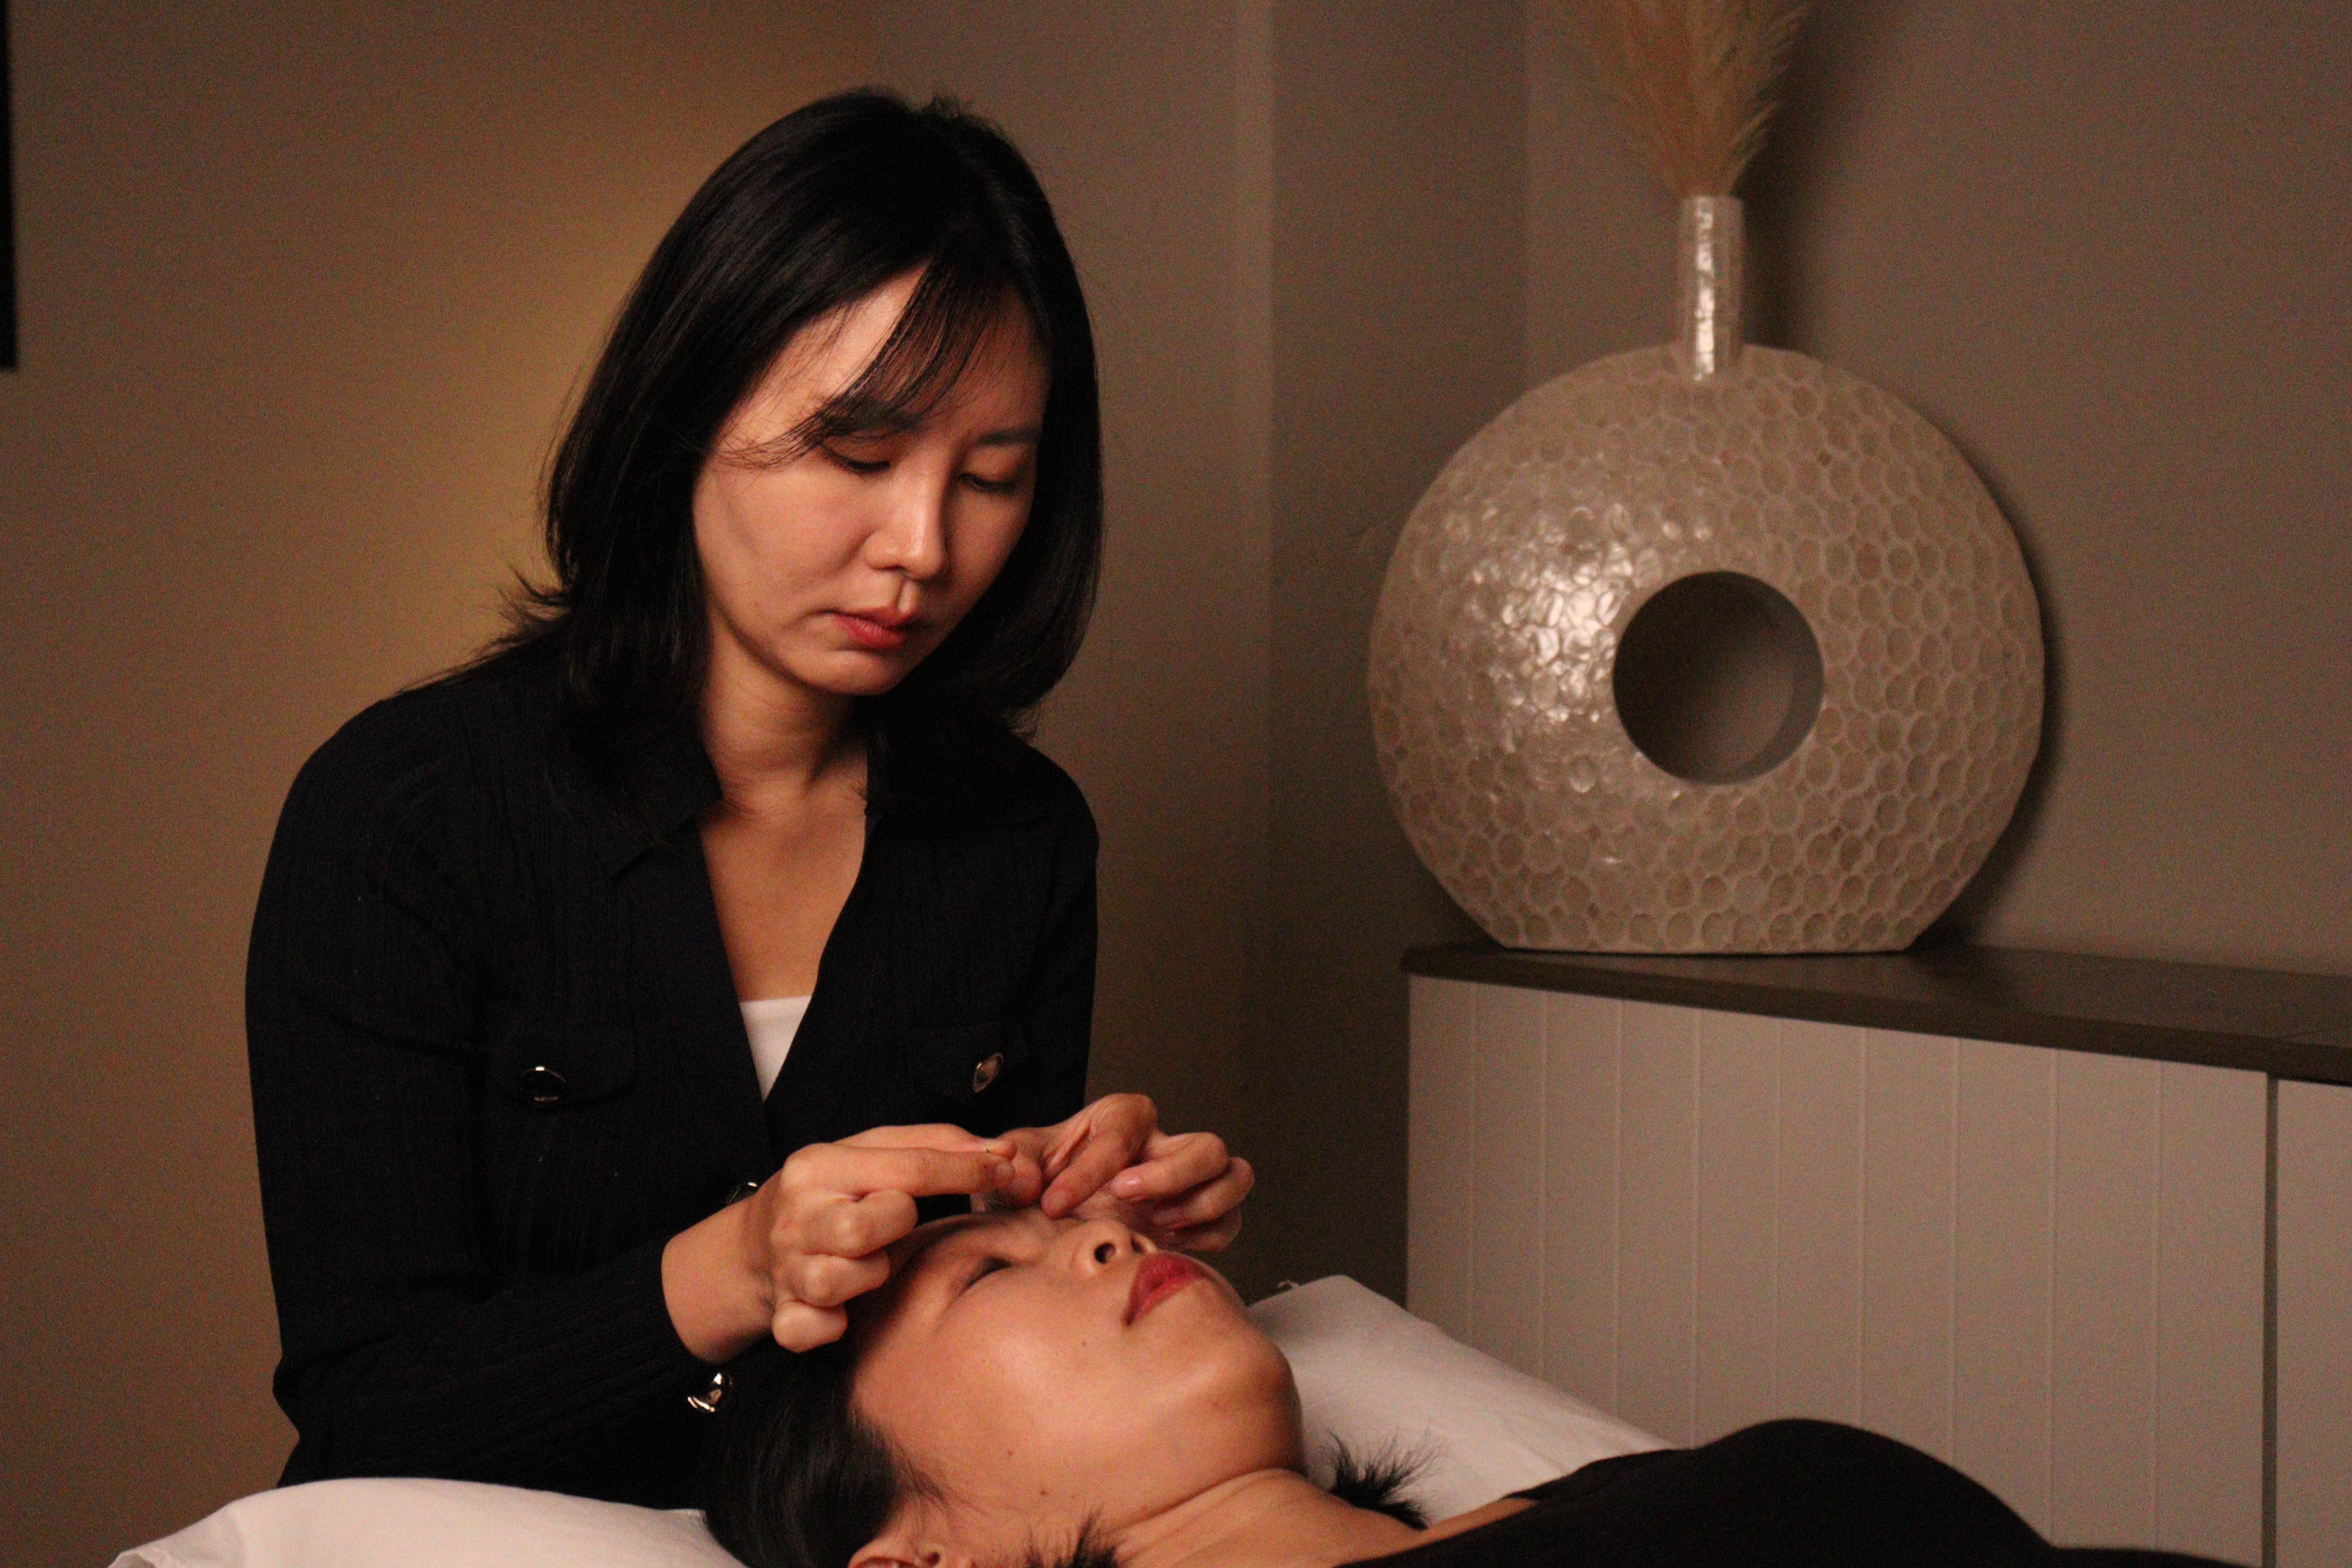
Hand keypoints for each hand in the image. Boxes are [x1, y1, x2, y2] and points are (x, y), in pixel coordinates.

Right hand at [663, 1123, 1017, 1359]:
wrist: (752, 1248)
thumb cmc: (832, 1195)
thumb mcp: (871, 1154)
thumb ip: (936, 1146)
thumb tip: (1004, 1152)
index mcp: (819, 1164)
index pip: (907, 1167)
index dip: (966, 1170)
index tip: (1008, 1170)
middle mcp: (797, 1214)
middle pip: (868, 1227)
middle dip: (896, 1227)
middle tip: (893, 1225)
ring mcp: (786, 1267)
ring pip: (842, 1280)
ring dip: (868, 1276)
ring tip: (866, 1264)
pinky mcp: (782, 1315)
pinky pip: (813, 1329)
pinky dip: (830, 1326)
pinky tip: (841, 1313)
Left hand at [998, 1093, 1252, 1253]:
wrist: (1048, 1210)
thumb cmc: (1040, 1177)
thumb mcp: (1017, 1162)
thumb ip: (1014, 1165)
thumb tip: (1025, 1180)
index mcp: (1121, 1117)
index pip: (1121, 1135)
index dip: (1087, 1171)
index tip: (1052, 1203)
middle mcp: (1164, 1144)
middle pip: (1206, 1147)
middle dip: (1169, 1174)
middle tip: (1123, 1197)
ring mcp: (1187, 1182)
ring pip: (1234, 1176)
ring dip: (1203, 1203)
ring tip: (1158, 1224)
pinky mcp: (1196, 1218)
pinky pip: (1229, 1221)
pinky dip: (1207, 1235)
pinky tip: (1164, 1242)